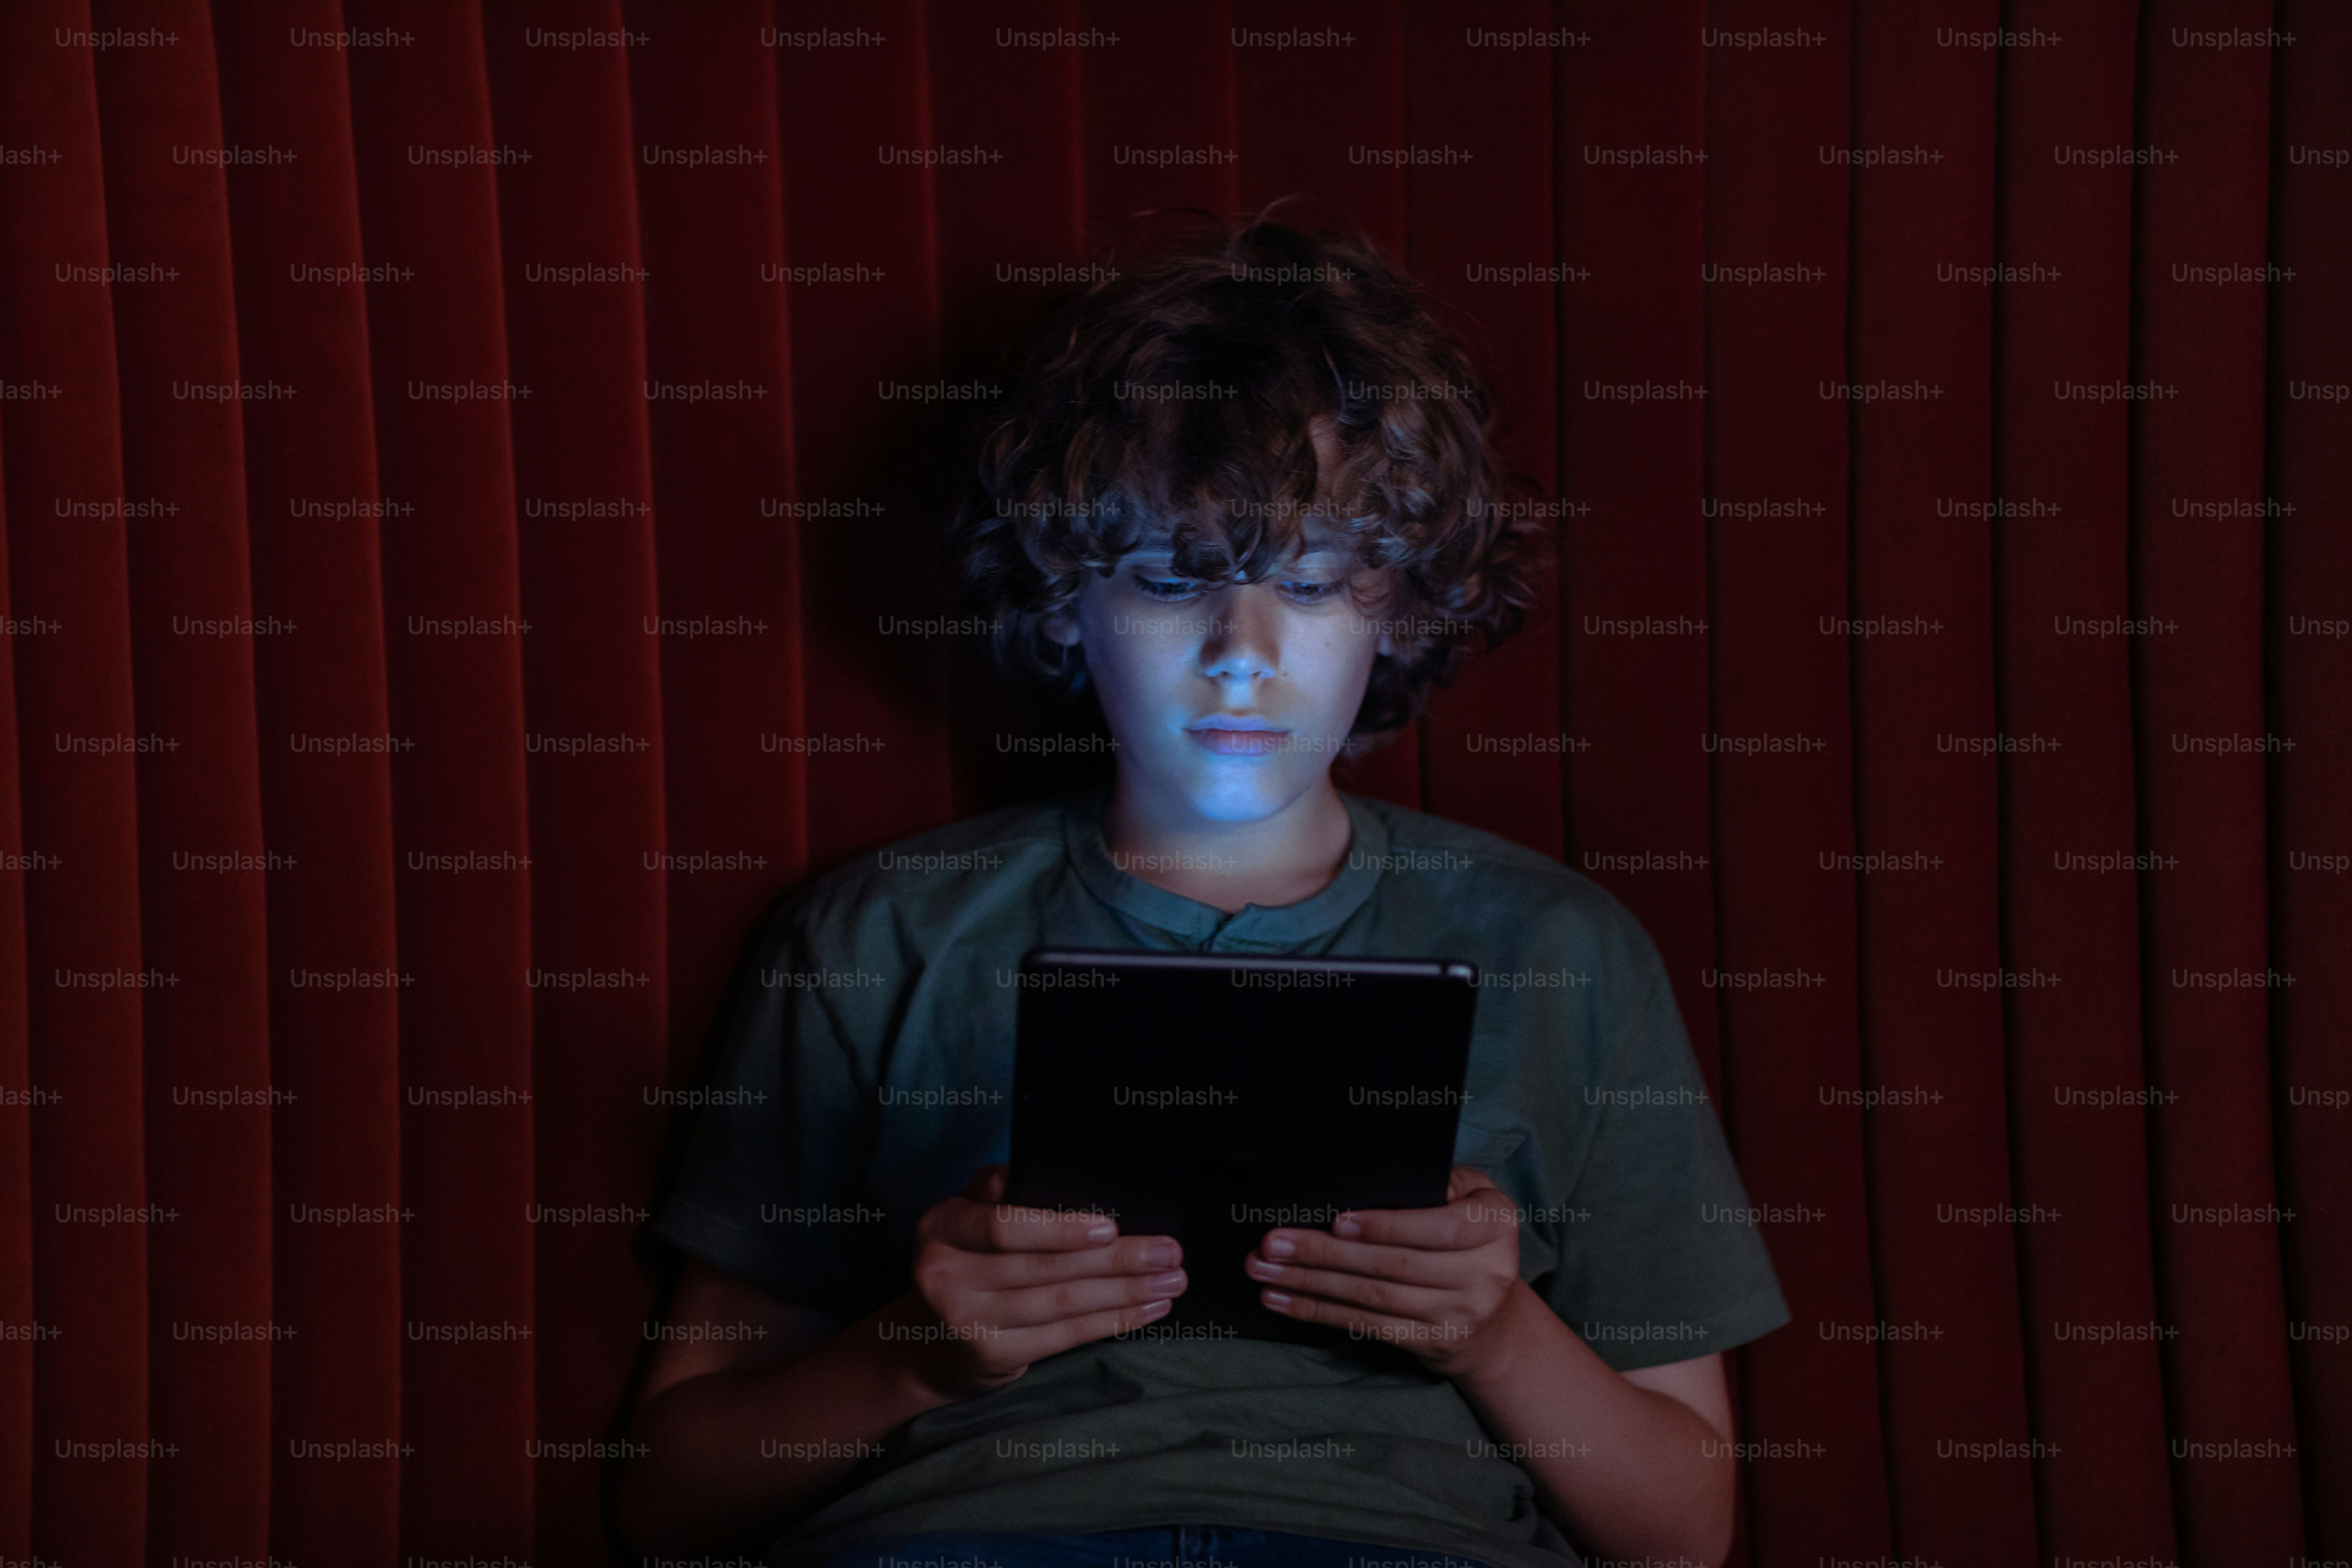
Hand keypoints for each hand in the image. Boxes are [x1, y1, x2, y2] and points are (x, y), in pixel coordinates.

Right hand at [899, 1164, 1185, 1400]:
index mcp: (942, 1227)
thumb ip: (993, 1193)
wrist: (927, 1342)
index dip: (1058, 1229)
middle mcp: (947, 1276)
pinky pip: (1065, 1336)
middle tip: (1170, 1252)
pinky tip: (1147, 1309)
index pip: (1003, 1227)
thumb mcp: (966, 1216)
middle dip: (1118, 1260)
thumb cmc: (966, 1259)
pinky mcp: (995, 1356)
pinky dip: (1112, 1321)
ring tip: (1172, 1280)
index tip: (1110, 1228)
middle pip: (1046, 1268)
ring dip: (1126, 1292)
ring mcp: (970, 1322)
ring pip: (1063, 1303)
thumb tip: (1015, 1174)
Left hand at [1244, 1164, 1524, 1378]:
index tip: (1337, 1221)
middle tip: (1273, 1243)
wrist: (1498, 1323)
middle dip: (1325, 1253)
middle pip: (1393, 1265)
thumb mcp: (1472, 1198)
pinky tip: (1284, 1301)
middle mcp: (1485, 1273)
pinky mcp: (1431, 1343)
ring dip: (1311, 1284)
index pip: (1439, 1227)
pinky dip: (1320, 1312)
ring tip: (1264, 1271)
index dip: (1387, 1226)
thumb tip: (1374, 1179)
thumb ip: (1439, 1183)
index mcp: (1494, 1225)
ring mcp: (1459, 1314)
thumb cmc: (1470, 1240)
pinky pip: (1368, 1327)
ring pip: (1373, 1297)